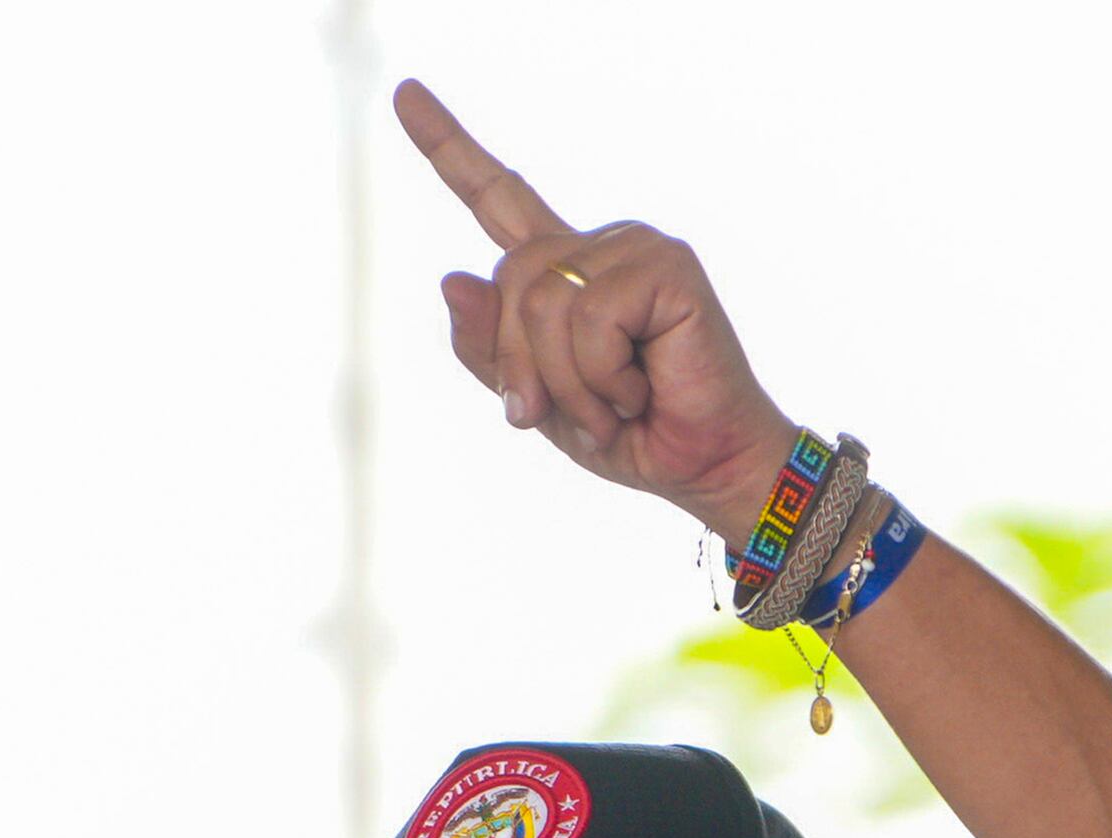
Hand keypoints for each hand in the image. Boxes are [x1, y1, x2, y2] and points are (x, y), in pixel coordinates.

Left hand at [395, 82, 798, 543]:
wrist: (707, 467)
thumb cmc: (631, 435)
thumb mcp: (537, 402)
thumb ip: (489, 349)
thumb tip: (452, 277)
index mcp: (564, 269)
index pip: (497, 197)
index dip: (448, 148)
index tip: (404, 95)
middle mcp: (597, 246)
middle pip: (509, 279)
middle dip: (522, 366)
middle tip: (559, 416)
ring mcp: (634, 248)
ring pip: (543, 301)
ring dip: (567, 381)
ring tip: (614, 407)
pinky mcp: (666, 266)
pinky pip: (590, 315)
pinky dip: (602, 374)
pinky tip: (641, 390)